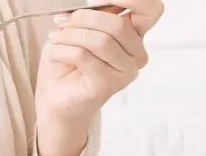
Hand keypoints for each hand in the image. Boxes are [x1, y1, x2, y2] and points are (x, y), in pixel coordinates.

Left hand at [33, 0, 163, 155]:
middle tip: (61, 22)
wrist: (54, 96)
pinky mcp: (107, 84)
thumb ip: (96, 14)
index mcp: (134, 36)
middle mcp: (136, 55)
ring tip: (55, 39)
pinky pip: (84, 56)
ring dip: (70, 35)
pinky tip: (55, 55)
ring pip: (101, 40)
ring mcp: (125, 72)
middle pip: (117, 24)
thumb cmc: (67, 62)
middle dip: (83, 18)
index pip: (151, 10)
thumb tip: (98, 2)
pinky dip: (63, 51)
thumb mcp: (81, 28)